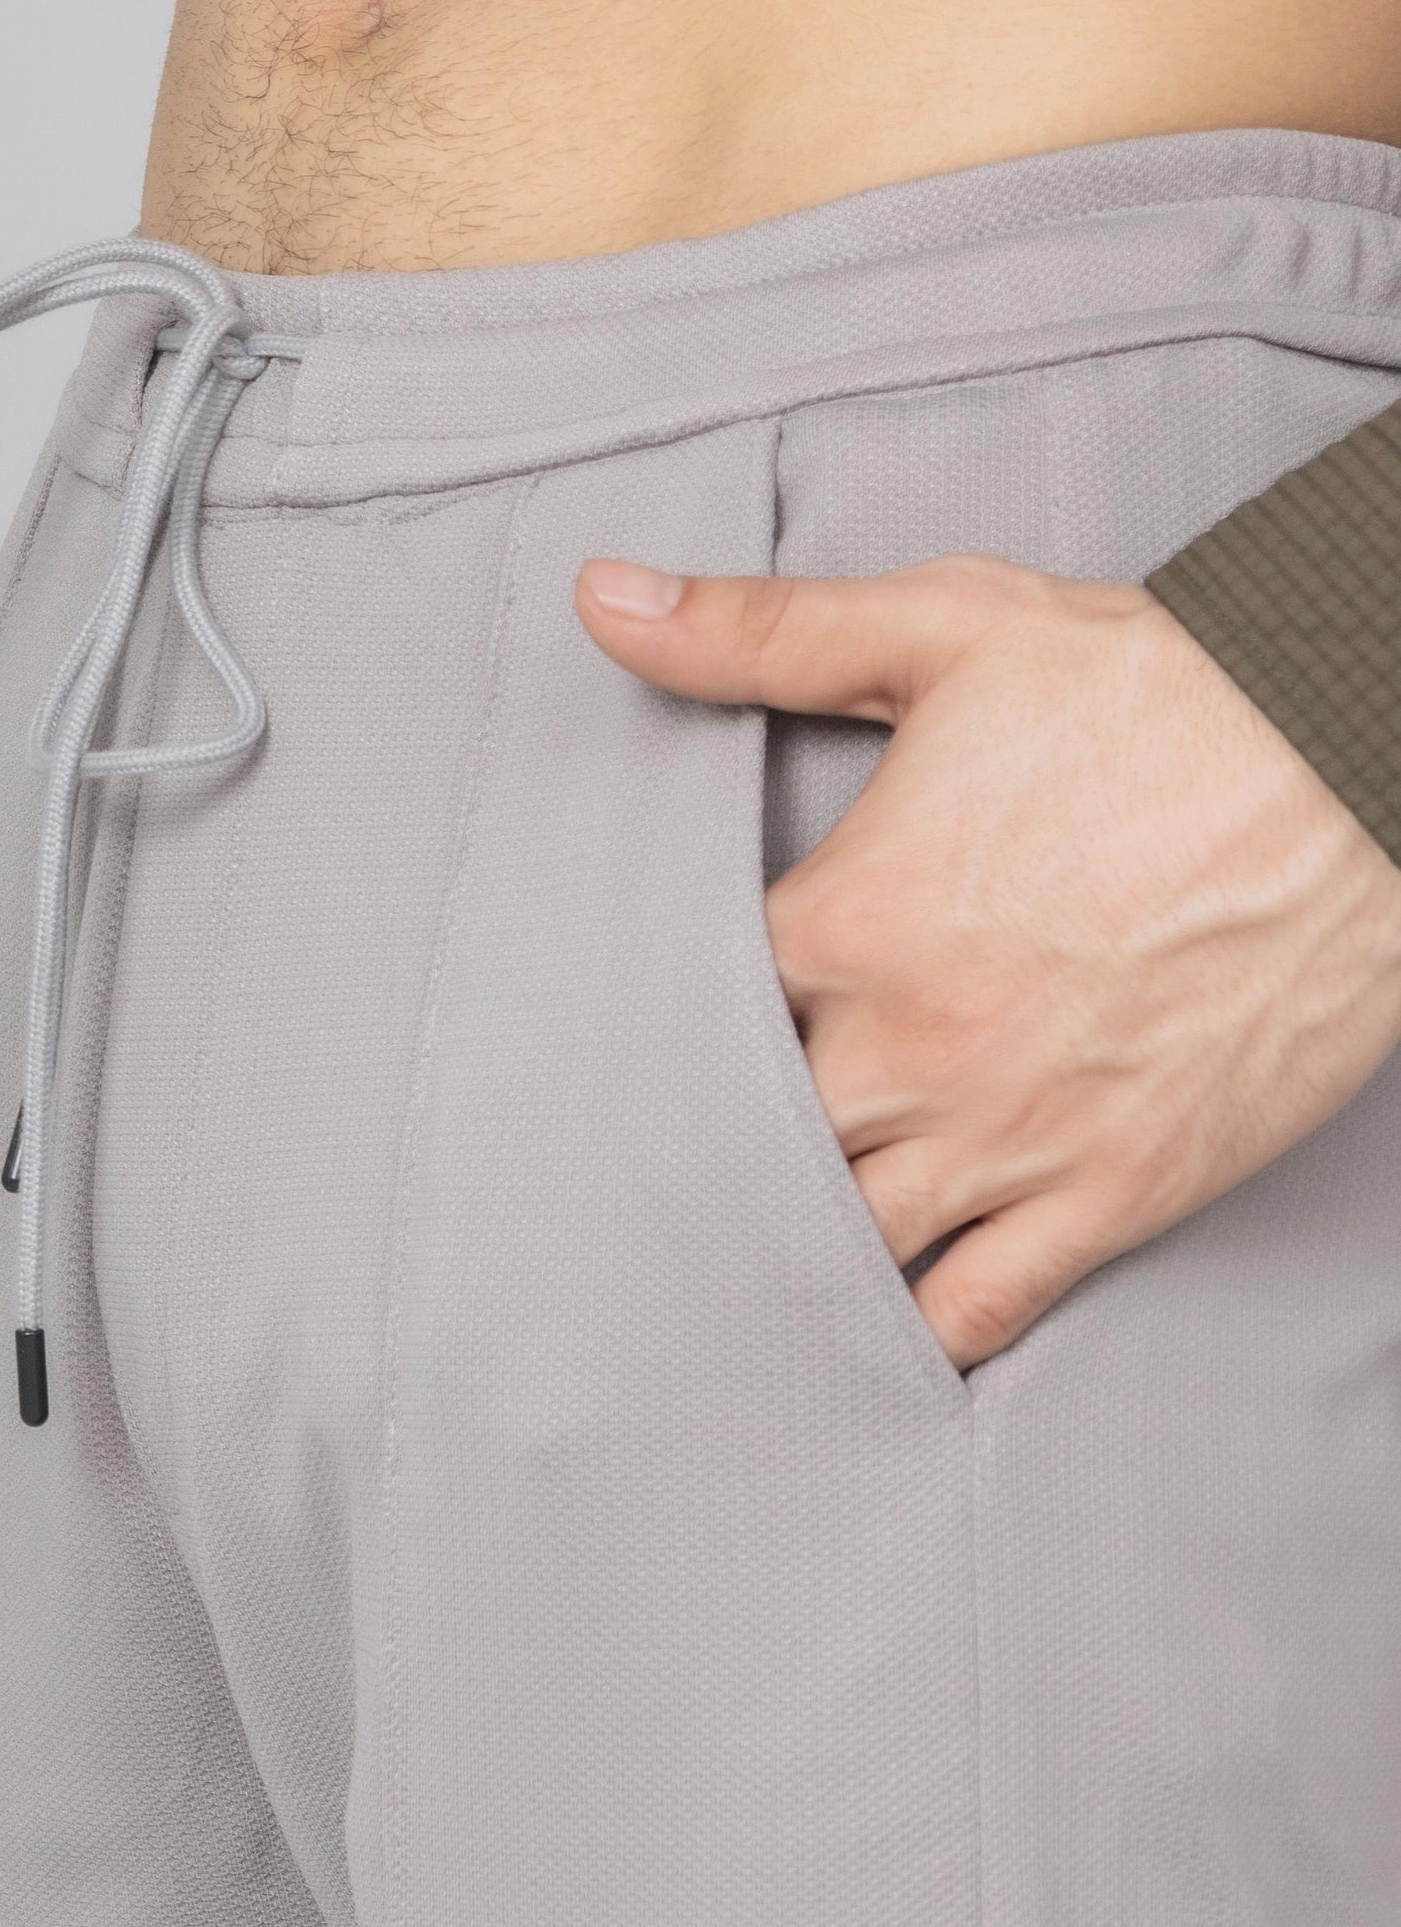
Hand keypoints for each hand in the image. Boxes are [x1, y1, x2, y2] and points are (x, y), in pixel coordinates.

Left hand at [576, 552, 1400, 1367]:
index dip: (661, 1025)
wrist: (1364, 768)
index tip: (639, 1033)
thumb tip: (602, 599)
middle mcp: (909, 1050)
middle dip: (722, 1144)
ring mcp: (1011, 1136)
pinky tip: (886, 1319)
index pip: (688, 1014)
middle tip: (682, 1155)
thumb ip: (759, 632)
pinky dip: (921, 1328)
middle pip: (753, 1143)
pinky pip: (979, 1307)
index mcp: (846, 922)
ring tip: (764, 1239)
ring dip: (802, 1242)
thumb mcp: (947, 629)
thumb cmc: (1166, 694)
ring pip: (847, 1240)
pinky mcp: (1113, 1193)